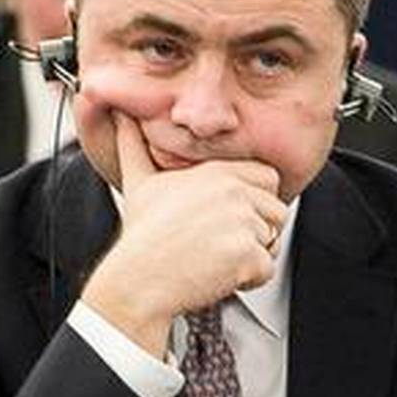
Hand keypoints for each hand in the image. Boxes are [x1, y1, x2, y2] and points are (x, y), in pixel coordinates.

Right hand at [79, 113, 284, 356]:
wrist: (137, 280)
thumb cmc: (142, 237)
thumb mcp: (138, 182)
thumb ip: (133, 145)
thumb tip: (120, 116)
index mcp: (216, 172)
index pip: (267, 177)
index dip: (254, 201)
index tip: (229, 219)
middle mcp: (233, 191)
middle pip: (276, 210)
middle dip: (257, 230)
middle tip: (221, 243)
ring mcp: (242, 221)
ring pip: (272, 242)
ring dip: (251, 256)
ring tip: (215, 259)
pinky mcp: (246, 253)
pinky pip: (266, 269)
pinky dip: (247, 280)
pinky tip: (218, 276)